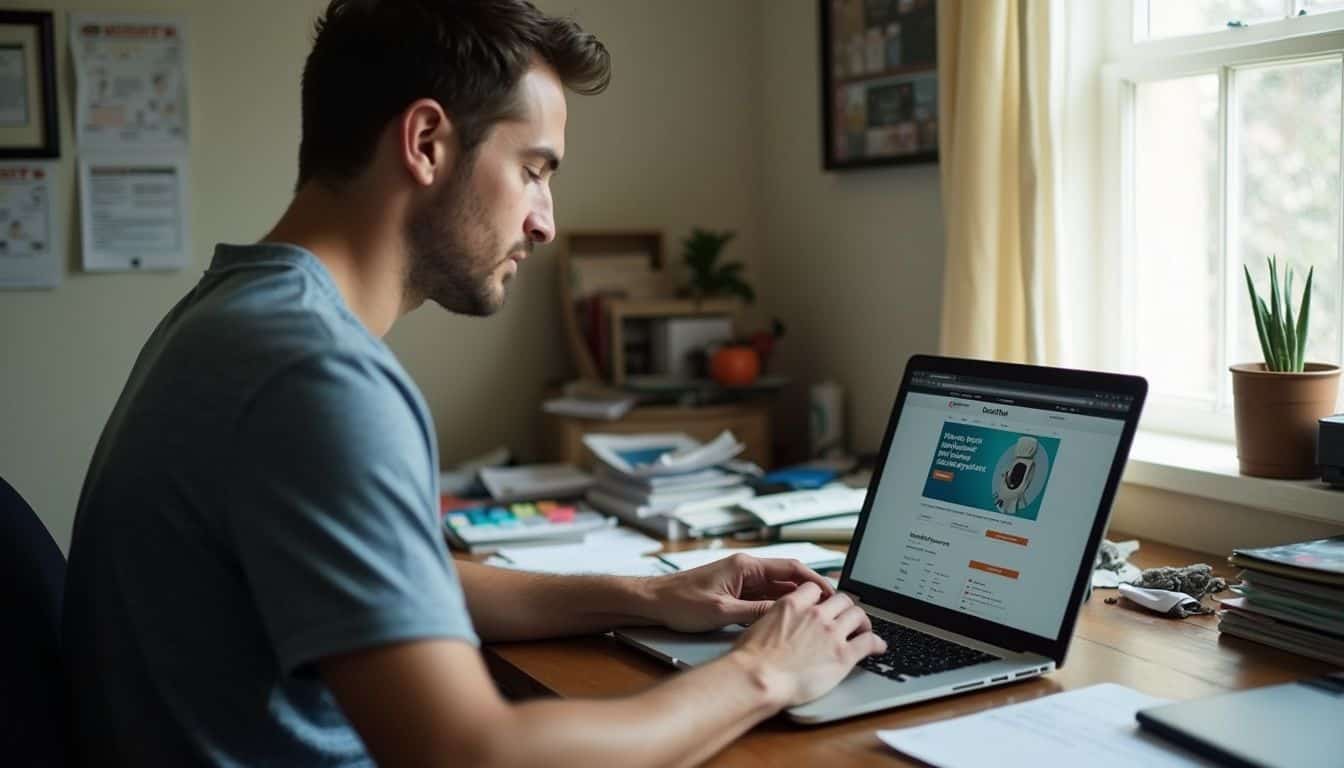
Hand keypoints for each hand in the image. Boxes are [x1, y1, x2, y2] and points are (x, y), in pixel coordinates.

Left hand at [645, 554, 834, 631]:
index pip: (790, 569)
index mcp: (745, 566)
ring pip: (777, 589)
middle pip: (787, 578)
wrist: (654, 602)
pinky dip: (778, 607)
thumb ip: (756, 612)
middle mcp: (745, 569)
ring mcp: (740, 580)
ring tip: (816, 616)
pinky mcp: (734, 592)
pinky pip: (763, 597)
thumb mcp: (723, 612)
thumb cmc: (681, 602)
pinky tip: (789, 620)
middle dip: (810, 592)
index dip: (815, 580)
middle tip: (832, 607)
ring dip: (796, 601)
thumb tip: (785, 615)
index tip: (832, 593)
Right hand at [730, 583, 886, 706]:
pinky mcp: (844, 655)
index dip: (823, 595)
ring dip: (863, 621)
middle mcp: (816, 614)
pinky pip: (868, 642)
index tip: (825, 601)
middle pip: (842, 599)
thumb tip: (773, 627)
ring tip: (864, 629)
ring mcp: (832, 633)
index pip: (815, 588)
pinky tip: (878, 647)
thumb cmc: (751, 659)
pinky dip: (876, 643)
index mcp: (793, 604)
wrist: (759, 677)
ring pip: (858, 615)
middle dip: (846, 606)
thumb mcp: (758, 627)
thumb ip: (773, 620)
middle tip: (847, 616)